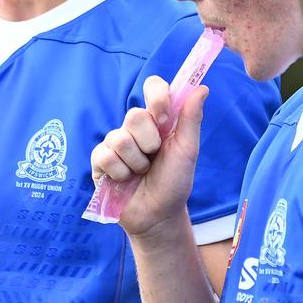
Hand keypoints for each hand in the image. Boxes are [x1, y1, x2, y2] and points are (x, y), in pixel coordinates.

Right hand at [89, 75, 208, 238]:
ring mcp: (115, 143)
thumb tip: (202, 88)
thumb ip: (191, 119)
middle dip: (149, 142)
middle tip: (154, 158)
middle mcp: (134, 127)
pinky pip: (106, 156)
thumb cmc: (174, 182)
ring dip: (136, 162)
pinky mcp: (100, 161)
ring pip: (120, 139)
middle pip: (134, 115)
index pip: (153, 87)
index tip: (164, 116)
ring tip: (141, 172)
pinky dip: (121, 172)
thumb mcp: (187, 150)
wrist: (159, 215)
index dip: (157, 97)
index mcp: (157, 120)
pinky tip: (125, 180)